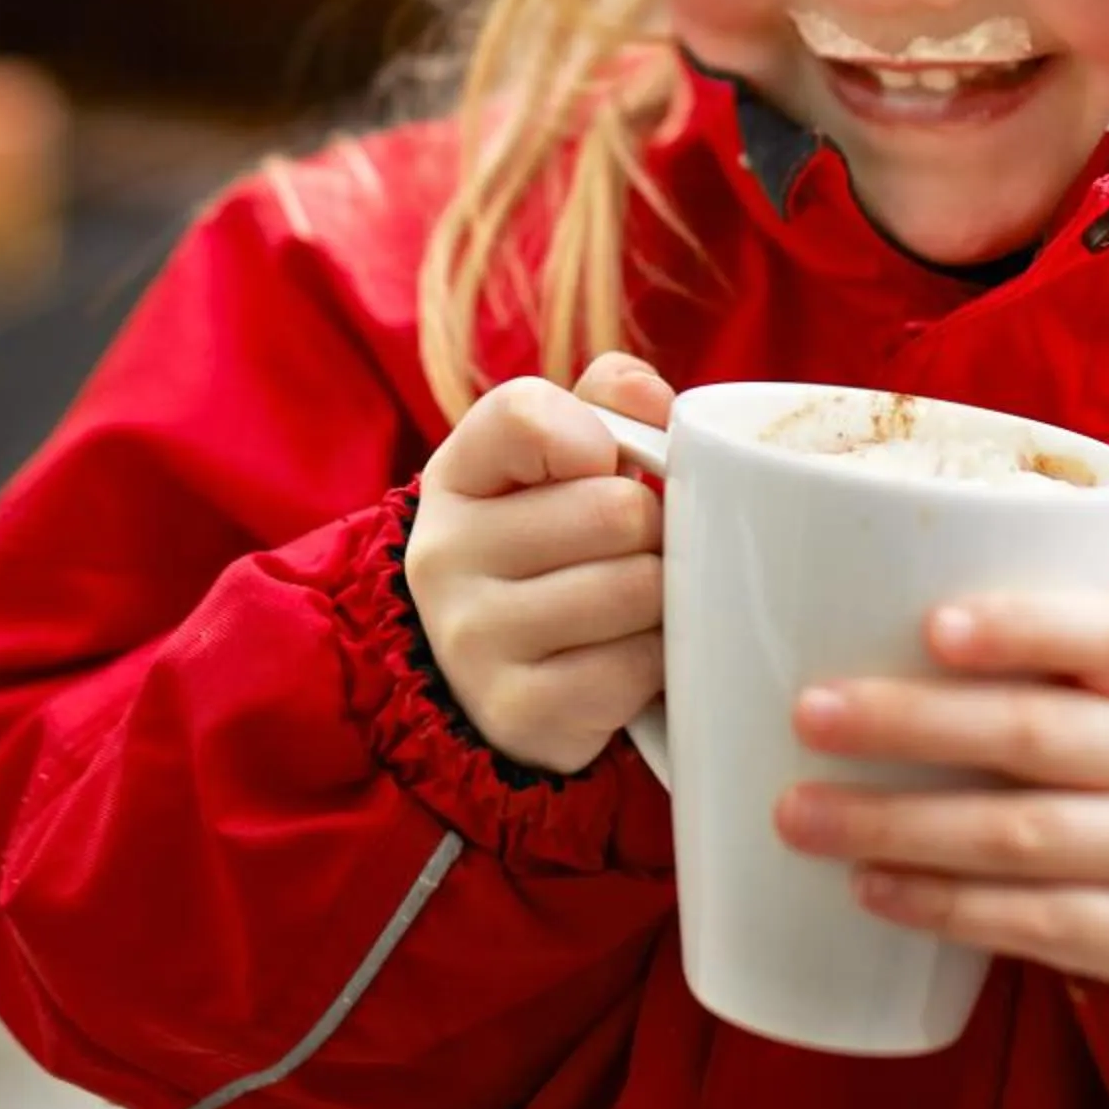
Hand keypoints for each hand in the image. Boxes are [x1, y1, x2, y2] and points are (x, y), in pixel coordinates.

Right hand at [404, 351, 673, 774]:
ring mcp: (472, 637)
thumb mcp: (559, 469)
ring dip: (664, 601)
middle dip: (654, 530)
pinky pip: (637, 669)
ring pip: (637, 588)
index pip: (526, 414)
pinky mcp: (517, 710)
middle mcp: (444, 552)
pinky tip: (628, 660)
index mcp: (455, 476)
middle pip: (615, 509)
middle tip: (638, 550)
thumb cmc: (552, 549)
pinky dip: (656, 666)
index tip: (606, 465)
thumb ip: (607, 406)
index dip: (596, 434)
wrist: (502, 681)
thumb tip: (652, 398)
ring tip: (636, 606)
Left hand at [773, 591, 1108, 986]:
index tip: (931, 626)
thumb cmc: (1103, 740)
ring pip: (1022, 836)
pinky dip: (943, 906)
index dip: (1022, 627)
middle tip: (807, 716)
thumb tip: (821, 623)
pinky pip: (1034, 923)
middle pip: (1036, 735)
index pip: (1104, 635)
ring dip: (898, 826)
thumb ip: (1004, 654)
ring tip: (800, 815)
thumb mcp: (1091, 684)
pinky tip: (868, 887)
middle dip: (909, 724)